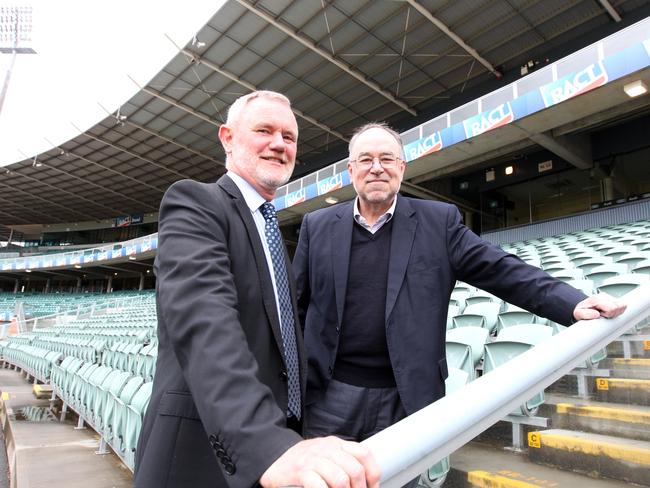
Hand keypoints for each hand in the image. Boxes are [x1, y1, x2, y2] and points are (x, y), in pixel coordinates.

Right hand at [259, 436, 380, 487]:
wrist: (273, 459)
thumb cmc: (302, 461)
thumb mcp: (325, 454)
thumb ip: (343, 461)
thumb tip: (366, 481)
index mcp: (336, 444)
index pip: (363, 454)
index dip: (372, 475)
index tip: (371, 487)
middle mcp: (326, 449)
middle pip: (355, 470)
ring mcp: (313, 460)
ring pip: (340, 480)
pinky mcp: (300, 472)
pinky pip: (319, 485)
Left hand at [573, 293, 626, 320]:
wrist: (581, 308)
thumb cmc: (581, 311)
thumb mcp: (578, 314)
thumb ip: (585, 314)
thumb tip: (596, 314)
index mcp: (596, 299)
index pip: (612, 308)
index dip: (608, 314)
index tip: (601, 315)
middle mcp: (604, 296)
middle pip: (619, 306)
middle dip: (612, 313)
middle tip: (603, 315)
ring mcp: (609, 297)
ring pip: (622, 305)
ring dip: (616, 312)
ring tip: (606, 313)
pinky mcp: (613, 299)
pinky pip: (623, 305)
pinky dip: (618, 310)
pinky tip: (609, 312)